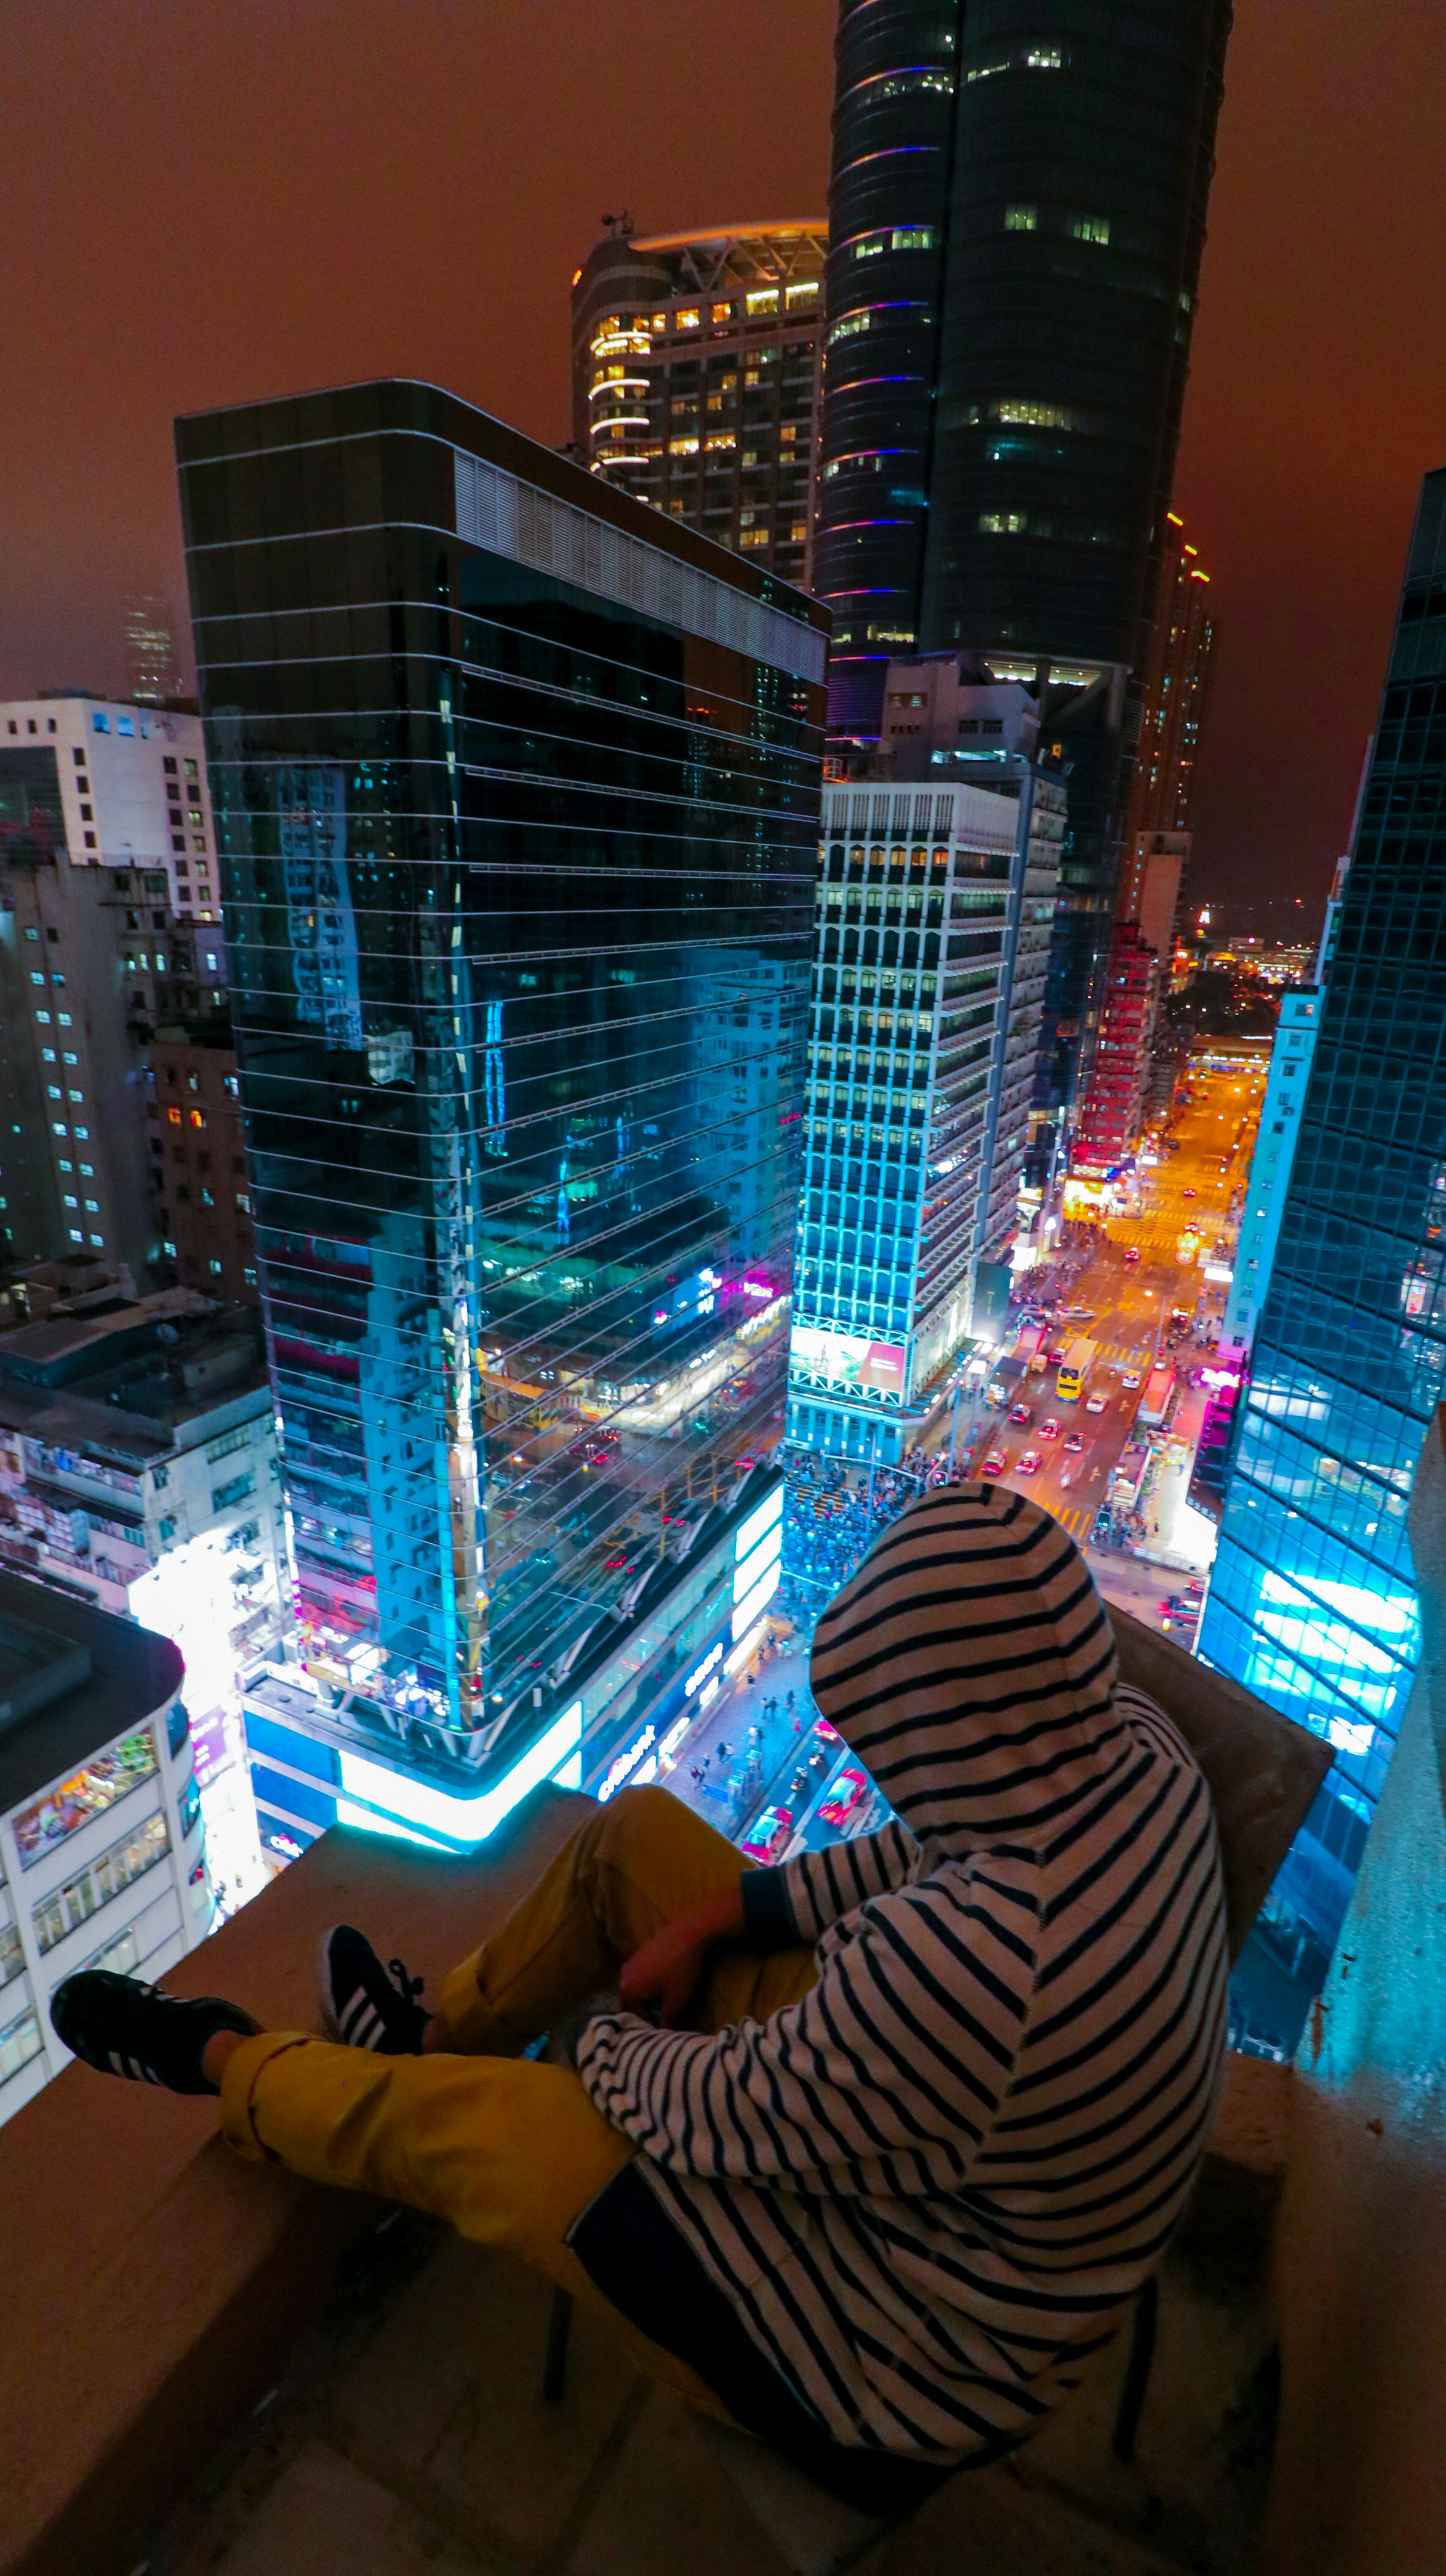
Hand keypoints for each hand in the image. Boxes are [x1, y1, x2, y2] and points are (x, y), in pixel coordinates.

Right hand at [619, 1884, 745, 2028]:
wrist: (691, 1932)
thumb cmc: (682, 1971)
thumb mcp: (676, 2003)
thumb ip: (666, 2025)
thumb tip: (662, 2042)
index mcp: (627, 1991)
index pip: (634, 2020)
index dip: (651, 2029)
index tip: (666, 2033)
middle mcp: (623, 1977)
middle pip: (634, 2006)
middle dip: (650, 2015)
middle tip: (669, 2020)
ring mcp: (631, 1963)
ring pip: (640, 1992)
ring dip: (652, 2001)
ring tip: (671, 2005)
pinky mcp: (642, 1953)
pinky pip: (643, 1979)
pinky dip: (654, 1987)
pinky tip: (670, 1986)